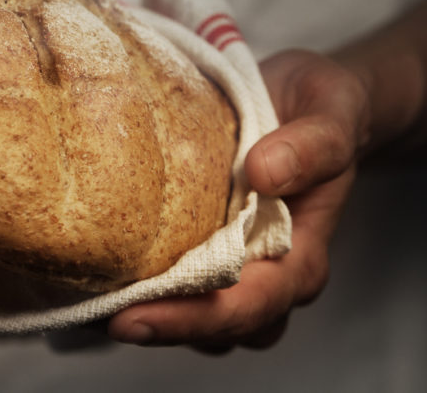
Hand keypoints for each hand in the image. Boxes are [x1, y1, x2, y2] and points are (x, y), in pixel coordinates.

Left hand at [107, 49, 366, 350]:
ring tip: (95, 299)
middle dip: (161, 325)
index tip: (138, 316)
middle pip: (217, 326)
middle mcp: (268, 272)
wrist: (310, 99)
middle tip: (104, 316)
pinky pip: (175, 284)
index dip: (195, 318)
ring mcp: (236, 266)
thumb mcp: (331, 107)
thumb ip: (313, 144)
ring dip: (148, 312)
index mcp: (301, 252)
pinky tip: (101, 269)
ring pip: (195, 318)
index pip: (251, 303)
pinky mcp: (205, 248)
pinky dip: (141, 286)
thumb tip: (265, 173)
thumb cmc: (322, 105)